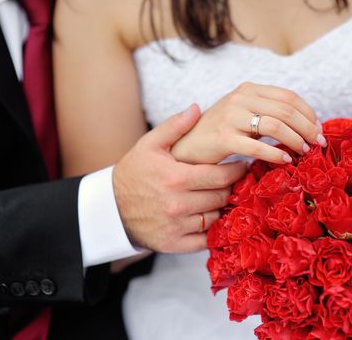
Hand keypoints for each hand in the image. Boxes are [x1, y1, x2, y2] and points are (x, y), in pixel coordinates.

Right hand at [112, 104, 247, 253]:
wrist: (109, 208)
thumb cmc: (132, 173)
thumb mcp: (149, 145)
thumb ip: (175, 126)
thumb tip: (197, 108)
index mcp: (176, 177)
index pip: (220, 176)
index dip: (237, 171)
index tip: (242, 167)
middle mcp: (178, 204)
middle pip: (221, 197)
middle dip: (230, 189)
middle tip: (231, 183)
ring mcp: (176, 226)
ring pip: (216, 218)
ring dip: (220, 209)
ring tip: (219, 199)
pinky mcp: (173, 244)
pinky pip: (204, 240)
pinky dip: (211, 231)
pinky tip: (208, 218)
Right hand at [171, 82, 325, 164]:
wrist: (186, 145)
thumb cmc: (219, 133)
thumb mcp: (243, 113)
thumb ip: (267, 112)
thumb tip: (305, 123)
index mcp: (248, 89)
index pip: (288, 96)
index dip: (309, 113)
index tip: (319, 129)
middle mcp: (240, 98)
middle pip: (286, 110)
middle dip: (308, 127)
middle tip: (319, 143)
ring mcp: (230, 117)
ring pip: (275, 126)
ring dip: (296, 140)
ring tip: (304, 152)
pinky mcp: (223, 138)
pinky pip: (257, 146)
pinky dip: (275, 154)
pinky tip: (285, 161)